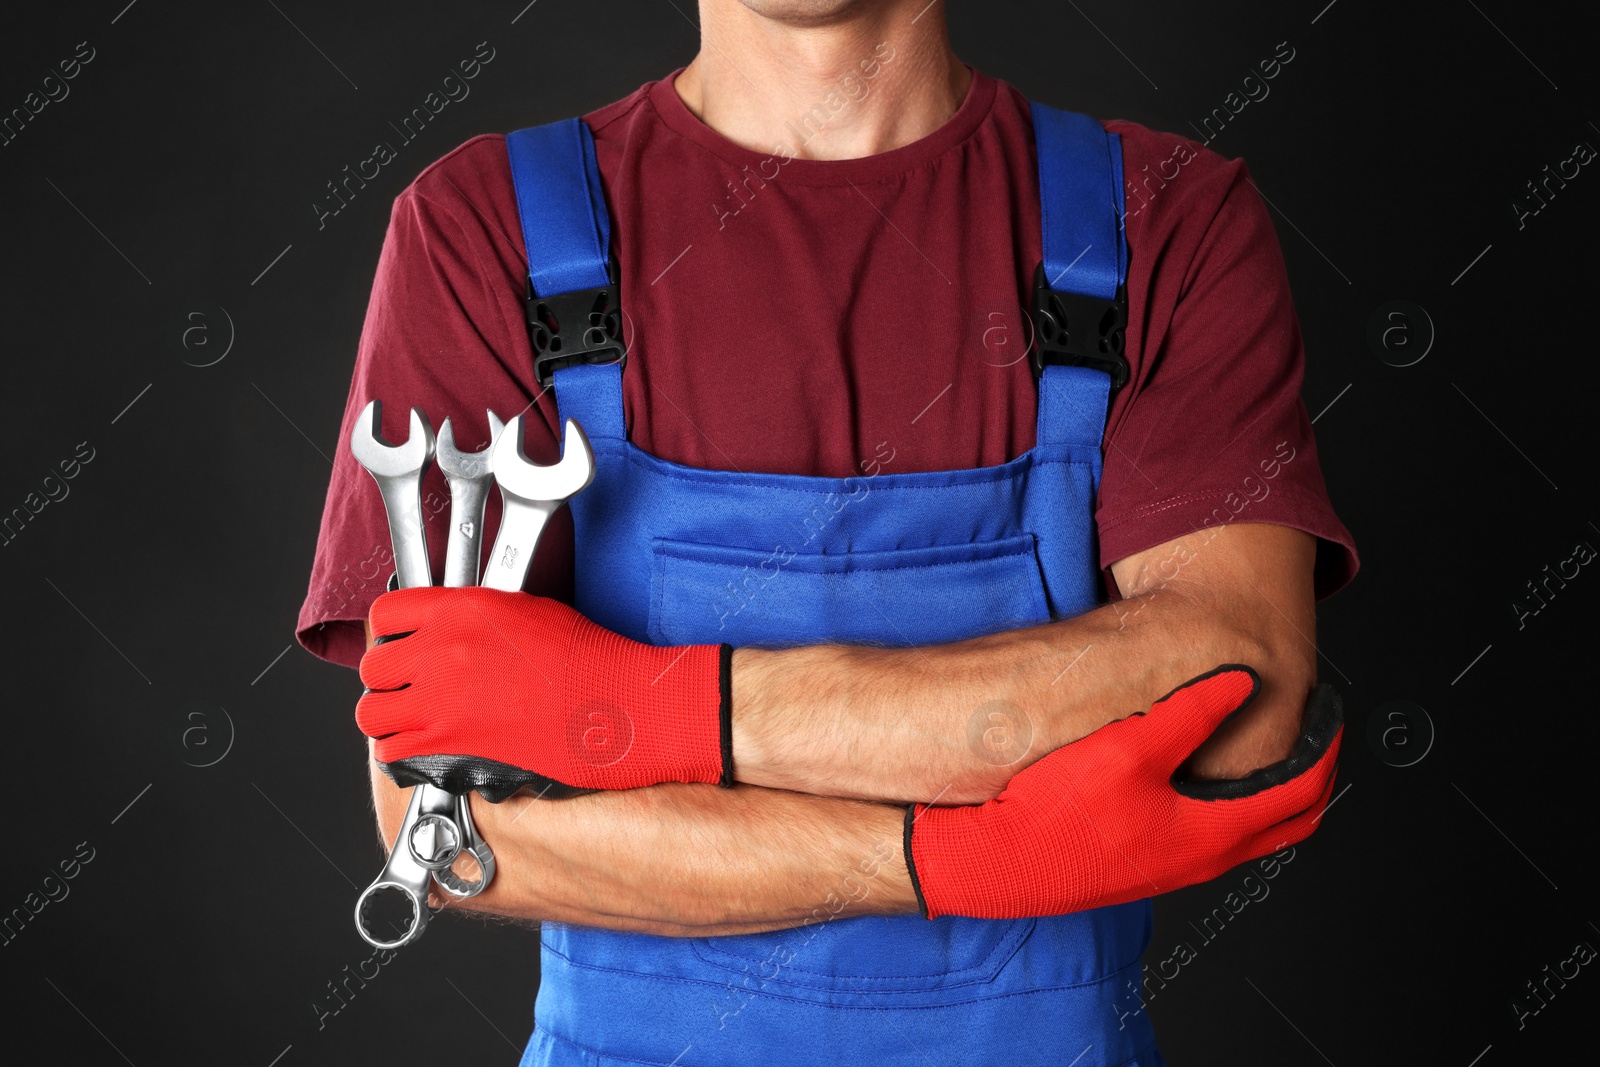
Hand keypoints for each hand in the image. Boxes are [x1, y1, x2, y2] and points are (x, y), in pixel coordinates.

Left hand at [356, 587, 729, 799]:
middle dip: (388, 679)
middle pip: (373, 667)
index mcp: (461, 610)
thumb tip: (448, 628)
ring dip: (387, 717)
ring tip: (412, 719)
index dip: (390, 632)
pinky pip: (391, 751)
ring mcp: (441, 701)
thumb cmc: (584, 658)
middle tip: (409, 687)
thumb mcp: (524, 611)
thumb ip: (472, 616)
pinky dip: (400, 752)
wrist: (614, 703)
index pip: (386, 614)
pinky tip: (425, 745)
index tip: (398, 643)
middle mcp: (443, 652)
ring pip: (372, 713)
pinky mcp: (448, 745)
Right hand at [905, 665, 1342, 918]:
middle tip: (1312, 735)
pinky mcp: (1142, 864)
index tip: (1328, 713)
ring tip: (1258, 744)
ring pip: (1246, 831)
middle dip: (1310, 774)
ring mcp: (1172, 867)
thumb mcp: (1129, 745)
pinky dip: (1226, 803)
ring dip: (1265, 790)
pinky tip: (1190, 771)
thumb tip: (1243, 682)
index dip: (1325, 746)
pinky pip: (1209, 835)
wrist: (991, 860)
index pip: (1302, 790)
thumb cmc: (1053, 813)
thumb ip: (1193, 710)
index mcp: (1213, 831)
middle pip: (1287, 822)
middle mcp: (1201, 858)